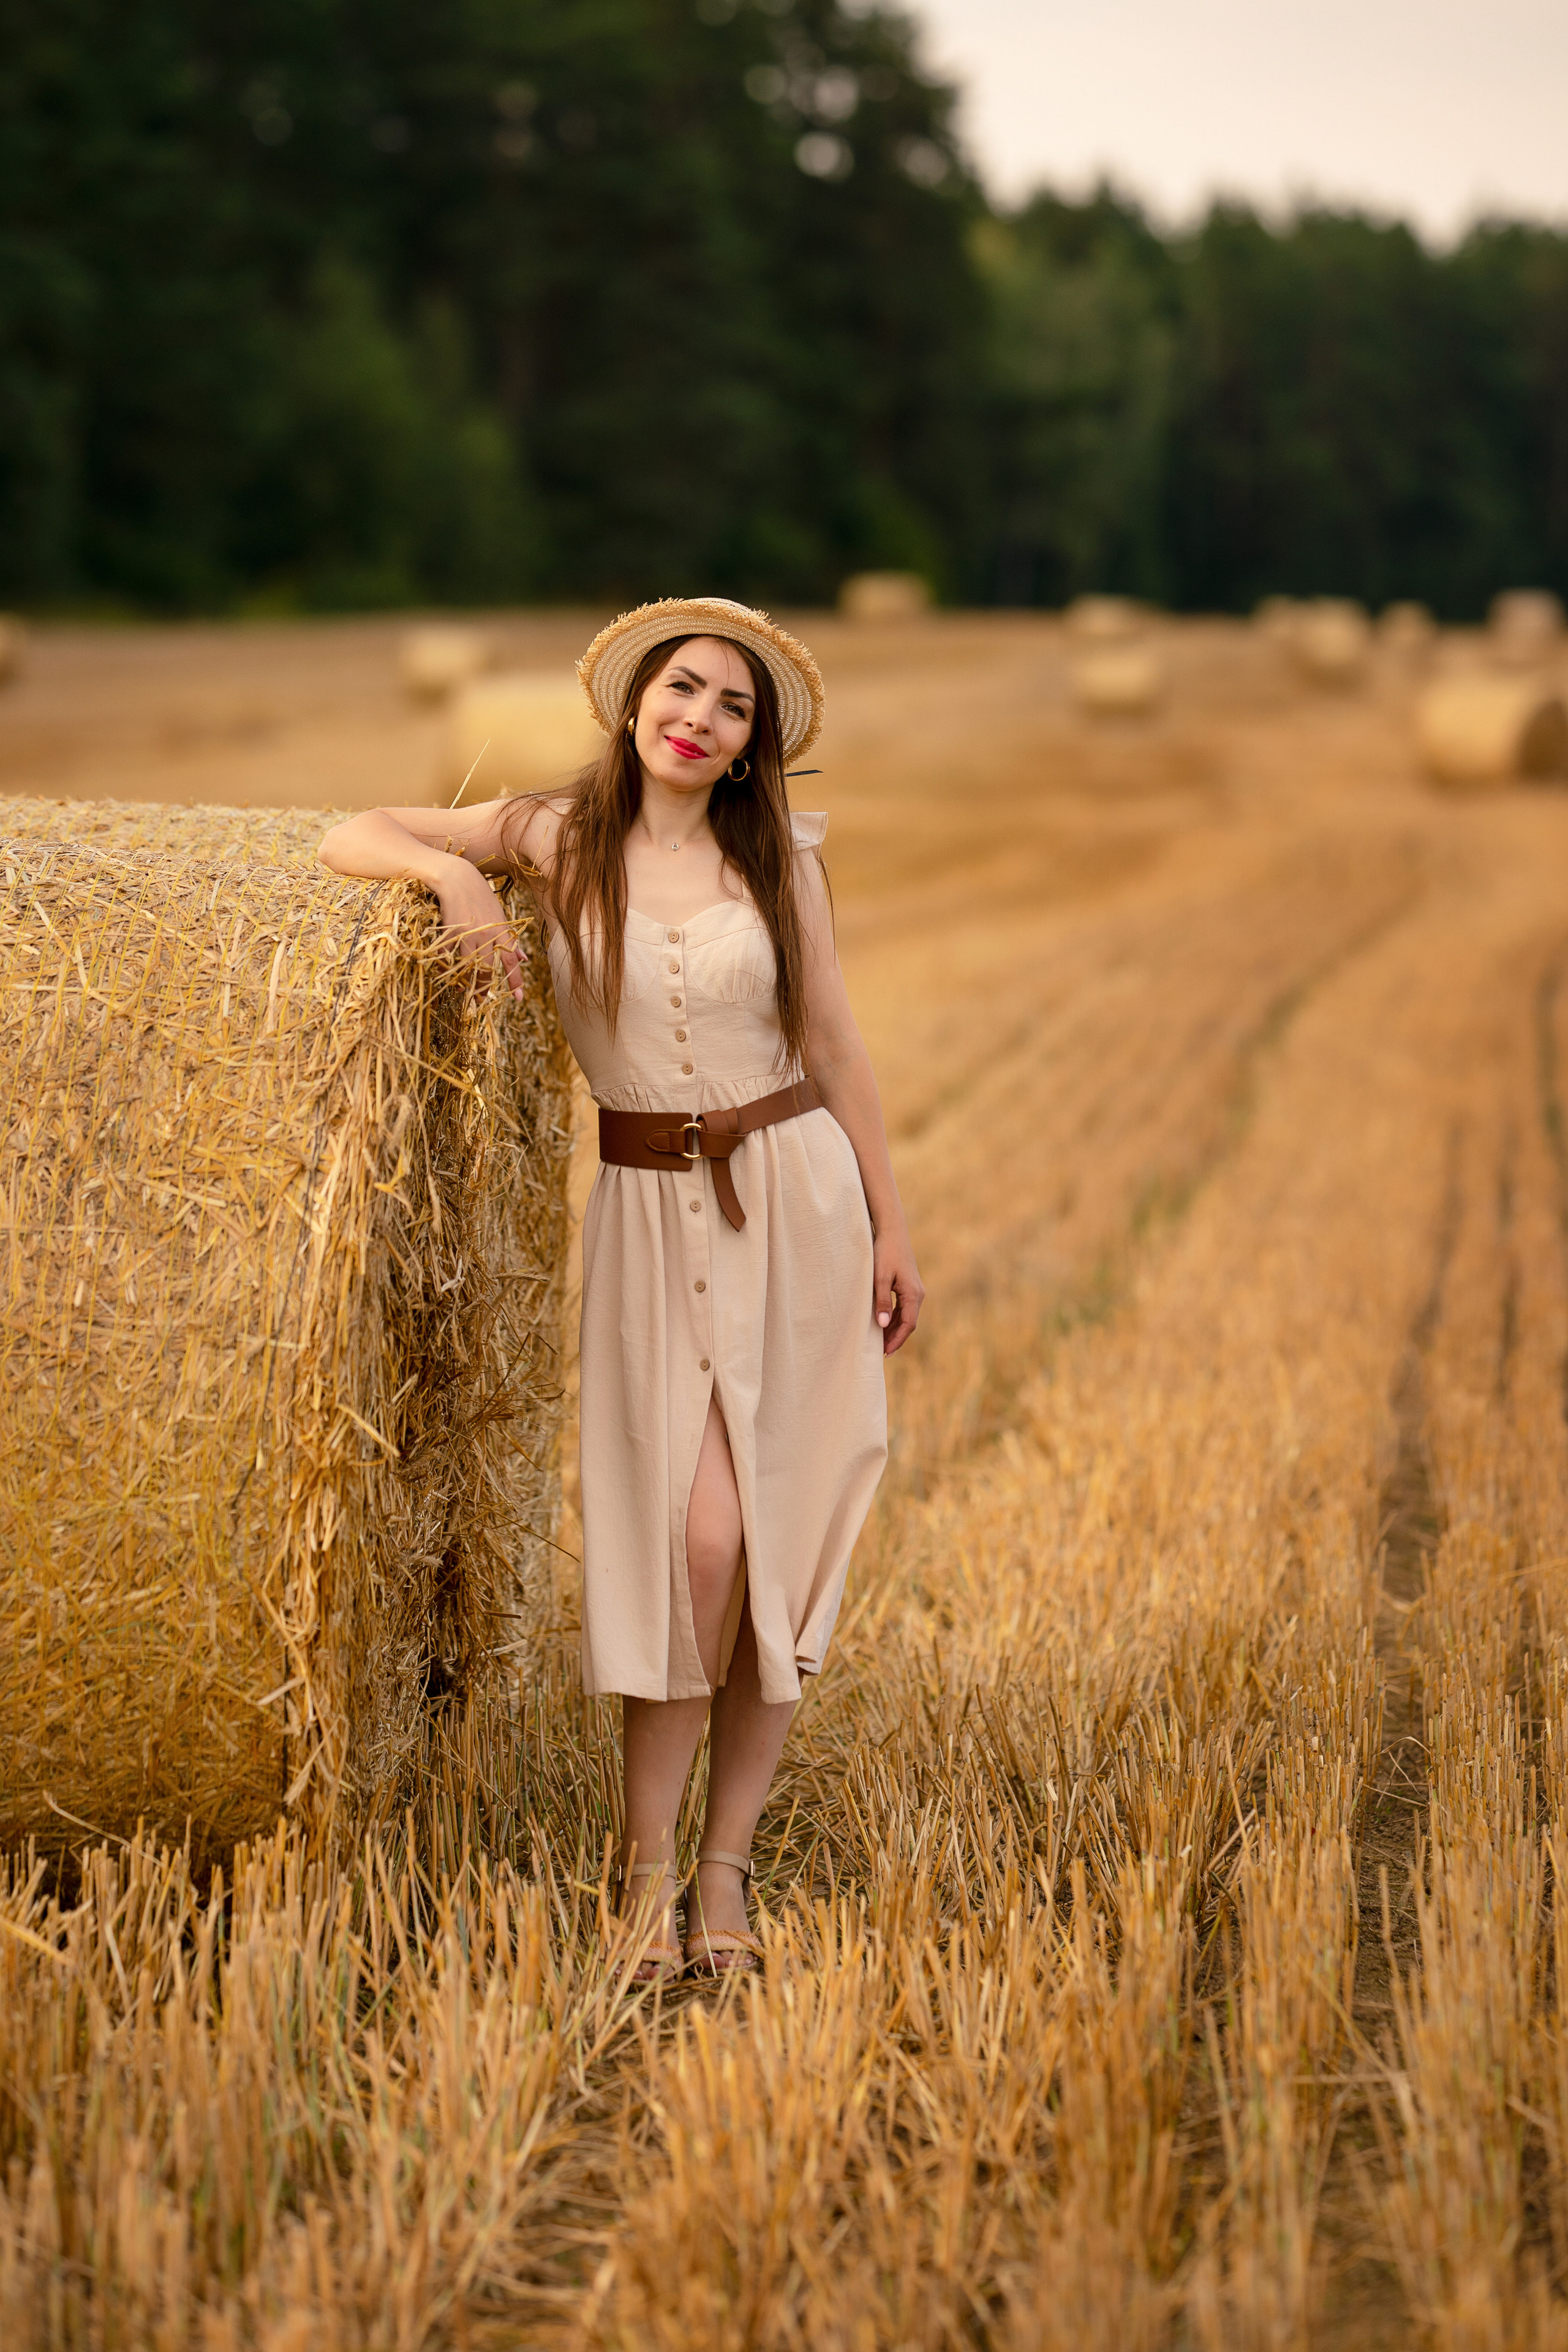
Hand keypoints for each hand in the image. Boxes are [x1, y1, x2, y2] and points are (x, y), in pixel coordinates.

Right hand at [433, 855, 527, 1002]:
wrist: (456, 878)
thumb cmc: (481, 896)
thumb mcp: (500, 916)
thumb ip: (511, 939)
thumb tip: (525, 960)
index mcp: (500, 930)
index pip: (511, 959)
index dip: (515, 979)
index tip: (518, 997)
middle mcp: (485, 934)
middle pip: (485, 968)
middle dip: (483, 988)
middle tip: (480, 1001)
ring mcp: (465, 934)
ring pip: (466, 966)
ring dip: (464, 982)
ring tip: (463, 991)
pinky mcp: (448, 932)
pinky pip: (447, 956)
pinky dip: (446, 967)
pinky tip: (448, 974)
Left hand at [873, 1221, 923, 1354]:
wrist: (892, 1231)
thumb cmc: (884, 1252)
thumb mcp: (879, 1278)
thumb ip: (881, 1302)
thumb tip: (882, 1325)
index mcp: (913, 1294)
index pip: (908, 1324)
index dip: (897, 1340)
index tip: (885, 1353)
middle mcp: (918, 1293)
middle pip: (909, 1323)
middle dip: (896, 1338)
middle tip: (881, 1352)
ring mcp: (915, 1289)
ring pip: (906, 1315)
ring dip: (895, 1329)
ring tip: (881, 1342)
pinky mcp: (909, 1285)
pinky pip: (904, 1307)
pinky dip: (895, 1317)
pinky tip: (884, 1324)